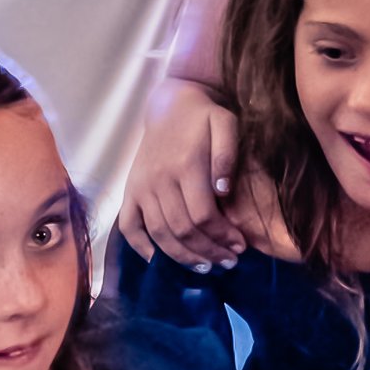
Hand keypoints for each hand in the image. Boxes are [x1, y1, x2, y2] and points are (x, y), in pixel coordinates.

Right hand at [119, 77, 242, 264]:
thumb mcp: (225, 123)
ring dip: (183, 256)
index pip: (203, 215)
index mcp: (185, 165)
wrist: (170, 103)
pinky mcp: (130, 190)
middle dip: (208, 251)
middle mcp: (158, 180)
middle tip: (229, 262)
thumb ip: (226, 154)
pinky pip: (129, 226)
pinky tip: (158, 261)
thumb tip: (223, 190)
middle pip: (182, 230)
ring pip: (159, 234)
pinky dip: (140, 247)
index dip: (222, 237)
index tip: (240, 247)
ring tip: (205, 266)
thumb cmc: (203, 117)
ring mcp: (140, 187)